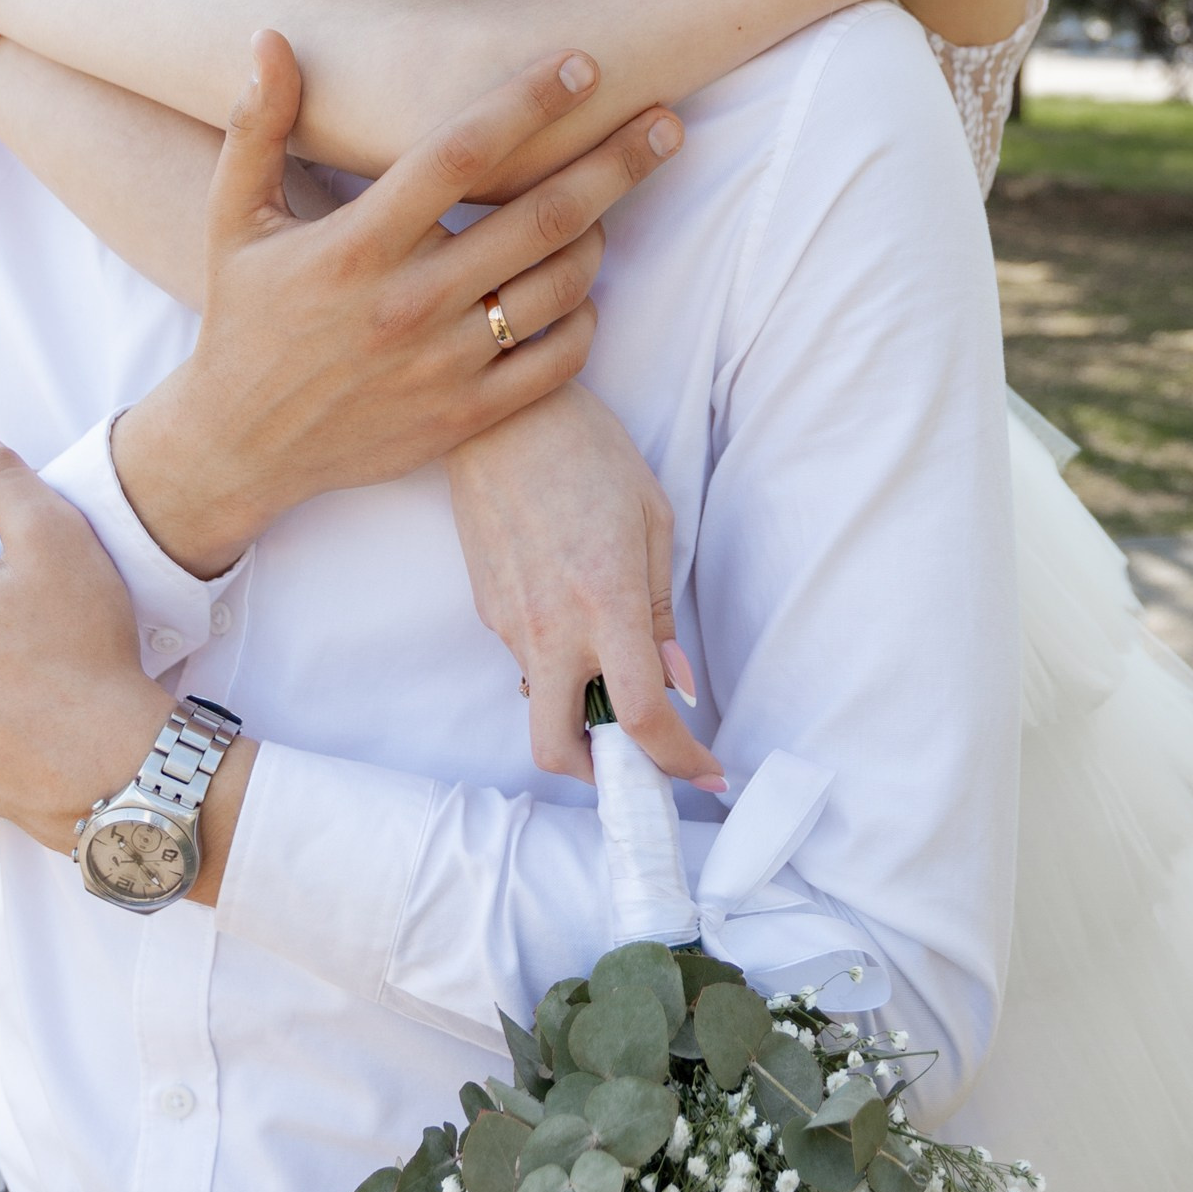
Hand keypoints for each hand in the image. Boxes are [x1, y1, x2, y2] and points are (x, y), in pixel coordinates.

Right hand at [110, 32, 682, 575]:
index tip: (582, 65)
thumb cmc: (244, 317)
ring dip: (600, 237)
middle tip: (666, 122)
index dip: (529, 102)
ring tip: (607, 206)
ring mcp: (443, 367)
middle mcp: (407, 304)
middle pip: (541, 217)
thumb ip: (260, 126)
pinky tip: (581, 291)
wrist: (239, 447)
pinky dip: (585, 320)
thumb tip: (273, 38)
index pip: (461, 153)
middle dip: (615, 163)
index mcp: (355, 245)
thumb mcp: (235, 218)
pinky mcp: (465, 418)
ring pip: (561, 288)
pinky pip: (558, 363)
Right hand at [447, 383, 719, 792]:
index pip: (641, 717)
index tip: (707, 773)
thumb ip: (661, 612)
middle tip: (636, 754)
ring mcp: (509, 623)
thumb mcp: (653, 521)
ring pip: (542, 700)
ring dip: (580, 701)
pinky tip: (572, 602)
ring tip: (611, 649)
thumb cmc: (589, 453)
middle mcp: (550, 628)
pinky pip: (526, 657)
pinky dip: (557, 658)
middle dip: (598, 774)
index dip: (679, 761)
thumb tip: (676, 682)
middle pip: (557, 750)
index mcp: (605, 604)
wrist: (502, 416)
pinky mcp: (485, 608)